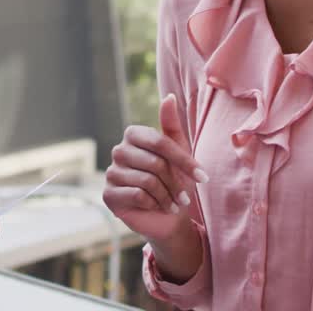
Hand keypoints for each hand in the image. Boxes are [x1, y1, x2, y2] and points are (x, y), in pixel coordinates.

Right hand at [103, 94, 208, 279]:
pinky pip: (137, 195)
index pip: (160, 142)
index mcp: (134, 134)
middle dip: (175, 183)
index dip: (184, 160)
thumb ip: (171, 124)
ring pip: (147, 181)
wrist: (167, 216)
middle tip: (185, 197)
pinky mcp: (108, 193)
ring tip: (173, 203)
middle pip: (155, 163)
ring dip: (167, 196)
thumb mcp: (179, 151)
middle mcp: (119, 150)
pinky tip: (156, 207)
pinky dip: (153, 204)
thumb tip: (169, 97)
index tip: (203, 176)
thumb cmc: (174, 180)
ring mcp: (111, 172)